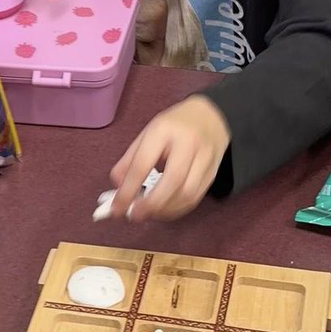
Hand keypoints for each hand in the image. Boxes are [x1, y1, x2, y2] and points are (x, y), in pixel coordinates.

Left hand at [109, 95, 230, 221]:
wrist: (211, 116)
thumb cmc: (174, 126)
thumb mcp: (146, 134)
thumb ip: (129, 160)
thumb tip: (118, 188)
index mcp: (164, 130)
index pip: (143, 164)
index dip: (128, 190)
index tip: (116, 208)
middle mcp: (187, 143)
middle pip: (172, 181)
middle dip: (151, 204)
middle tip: (136, 215)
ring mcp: (205, 158)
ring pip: (187, 194)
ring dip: (165, 210)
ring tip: (149, 214)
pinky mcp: (213, 172)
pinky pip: (196, 198)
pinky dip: (178, 209)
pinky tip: (165, 210)